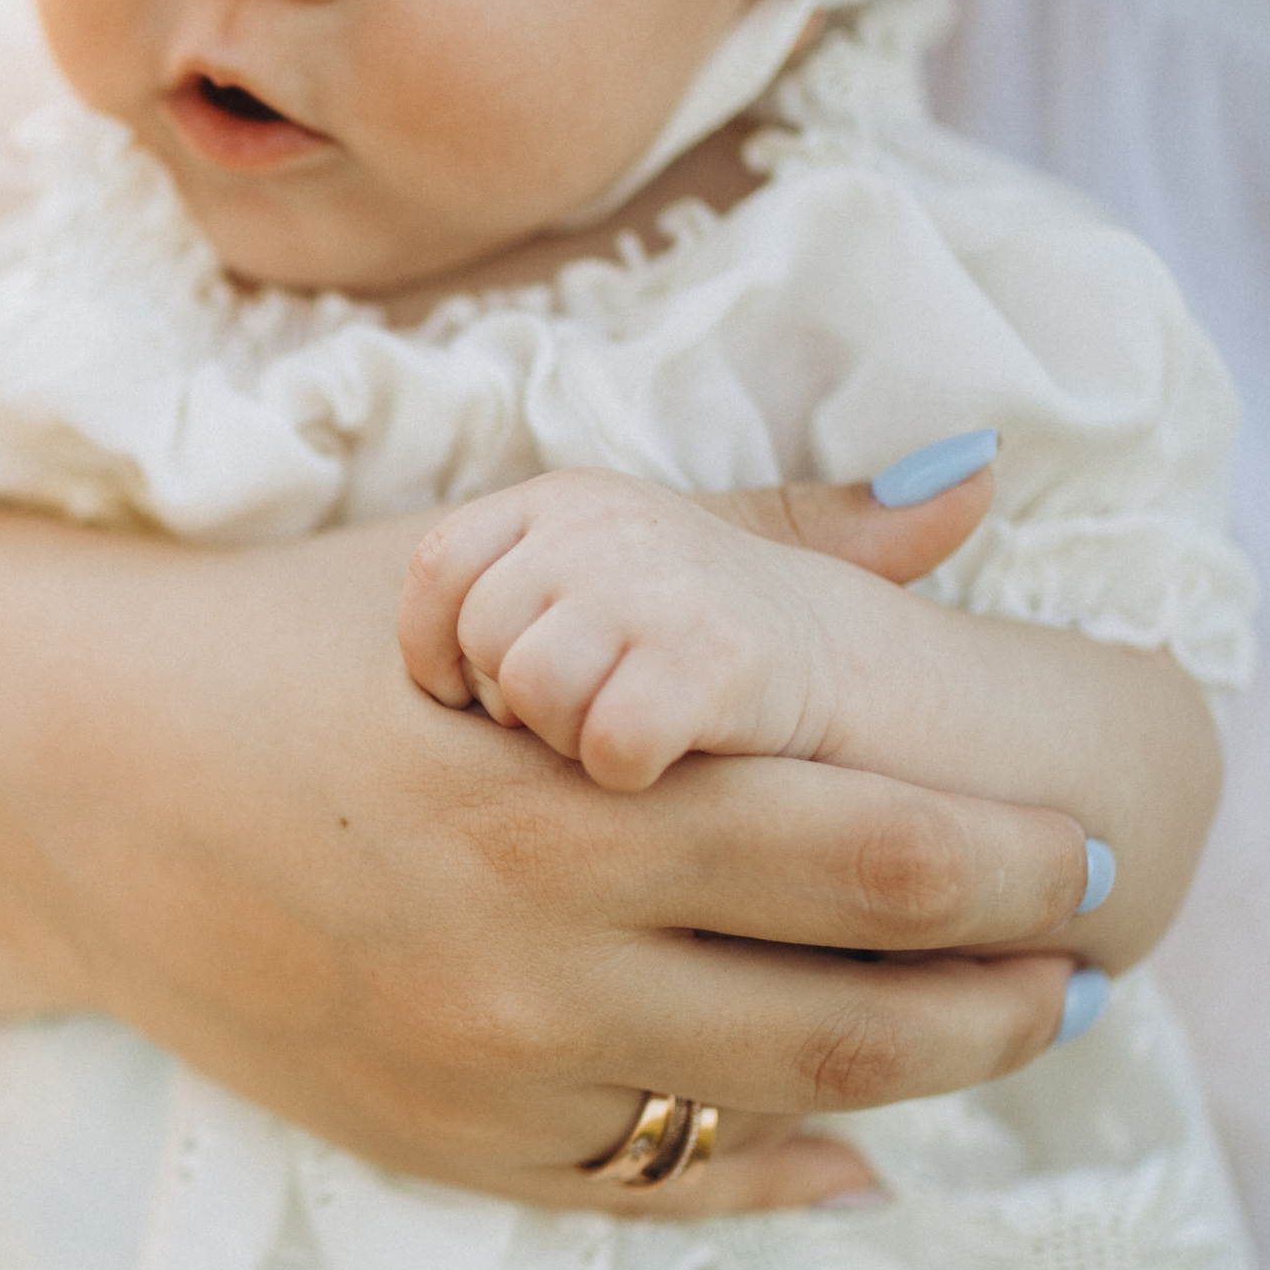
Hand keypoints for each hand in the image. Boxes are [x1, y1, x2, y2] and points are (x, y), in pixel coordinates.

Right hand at [0, 493, 1098, 1213]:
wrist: (64, 778)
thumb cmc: (291, 638)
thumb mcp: (502, 555)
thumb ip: (740, 545)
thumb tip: (956, 505)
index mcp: (571, 792)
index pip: (877, 851)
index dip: (1021, 859)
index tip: (1097, 836)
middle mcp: (542, 955)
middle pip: (867, 1007)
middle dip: (1017, 981)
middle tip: (1090, 943)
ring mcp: (491, 1071)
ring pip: (780, 1115)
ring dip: (933, 1079)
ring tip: (1010, 1026)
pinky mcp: (441, 1142)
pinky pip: (654, 1193)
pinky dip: (778, 1176)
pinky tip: (857, 1151)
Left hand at [400, 461, 995, 788]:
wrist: (884, 694)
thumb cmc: (712, 670)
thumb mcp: (607, 610)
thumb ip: (512, 599)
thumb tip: (385, 634)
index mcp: (559, 499)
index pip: (437, 572)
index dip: (445, 657)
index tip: (487, 710)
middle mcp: (604, 520)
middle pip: (477, 638)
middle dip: (509, 710)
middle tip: (578, 731)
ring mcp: (659, 585)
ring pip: (530, 689)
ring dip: (570, 740)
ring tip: (628, 744)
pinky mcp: (716, 662)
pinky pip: (609, 739)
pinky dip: (630, 771)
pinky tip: (670, 768)